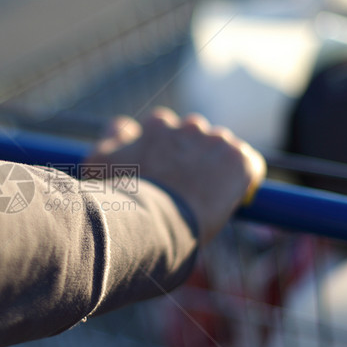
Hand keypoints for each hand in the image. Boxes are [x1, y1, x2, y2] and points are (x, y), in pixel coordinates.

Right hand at [86, 108, 265, 242]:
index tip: (161, 173)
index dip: (162, 152)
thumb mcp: (98, 163)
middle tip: (182, 189)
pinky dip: (243, 180)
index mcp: (158, 125)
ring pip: (220, 150)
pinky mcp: (239, 161)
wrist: (152, 221)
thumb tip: (120, 126)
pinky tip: (233, 199)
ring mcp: (216, 141)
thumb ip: (111, 138)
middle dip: (190, 157)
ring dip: (215, 168)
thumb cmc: (120, 197)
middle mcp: (188, 126)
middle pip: (195, 137)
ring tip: (205, 198)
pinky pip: (248, 166)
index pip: (163, 130)